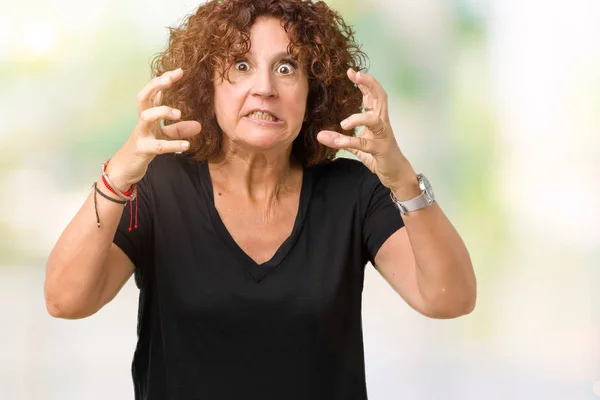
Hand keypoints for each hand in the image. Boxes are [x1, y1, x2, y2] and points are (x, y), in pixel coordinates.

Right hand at [107, 68, 202, 189]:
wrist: (126, 168)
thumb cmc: (144, 147)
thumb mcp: (163, 136)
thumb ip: (179, 129)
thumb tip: (199, 125)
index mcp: (148, 114)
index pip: (154, 92)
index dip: (165, 80)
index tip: (180, 70)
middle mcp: (142, 121)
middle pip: (144, 97)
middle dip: (155, 85)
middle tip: (170, 78)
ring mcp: (141, 134)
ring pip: (146, 116)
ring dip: (162, 111)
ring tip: (179, 113)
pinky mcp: (142, 149)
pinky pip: (157, 146)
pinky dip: (172, 145)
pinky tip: (186, 145)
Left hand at [316, 69, 416, 195]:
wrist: (395, 173)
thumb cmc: (378, 155)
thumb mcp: (358, 146)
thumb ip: (341, 139)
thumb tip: (320, 135)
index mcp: (377, 118)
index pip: (373, 95)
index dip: (364, 82)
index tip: (350, 71)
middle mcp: (382, 123)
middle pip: (380, 97)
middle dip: (369, 84)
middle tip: (355, 75)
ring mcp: (383, 136)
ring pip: (374, 120)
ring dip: (358, 118)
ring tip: (344, 123)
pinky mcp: (381, 149)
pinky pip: (365, 144)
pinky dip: (350, 142)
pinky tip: (337, 142)